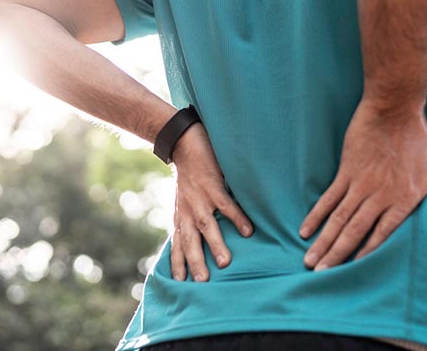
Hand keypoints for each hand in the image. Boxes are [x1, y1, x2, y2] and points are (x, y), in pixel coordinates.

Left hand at [169, 121, 252, 281]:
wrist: (183, 143)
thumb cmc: (188, 174)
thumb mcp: (184, 200)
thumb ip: (191, 218)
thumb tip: (201, 239)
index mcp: (182, 216)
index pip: (178, 244)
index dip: (178, 263)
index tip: (180, 284)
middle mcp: (188, 211)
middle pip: (190, 241)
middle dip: (195, 262)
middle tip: (203, 283)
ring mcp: (200, 199)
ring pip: (206, 226)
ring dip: (215, 245)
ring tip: (225, 263)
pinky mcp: (212, 185)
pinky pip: (225, 205)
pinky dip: (236, 218)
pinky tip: (248, 231)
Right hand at [300, 99, 426, 269]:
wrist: (394, 109)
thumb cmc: (420, 139)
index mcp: (404, 199)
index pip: (382, 234)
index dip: (367, 254)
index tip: (354, 272)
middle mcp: (380, 196)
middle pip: (355, 232)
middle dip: (337, 255)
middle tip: (322, 275)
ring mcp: (360, 184)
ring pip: (339, 219)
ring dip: (324, 242)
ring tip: (311, 261)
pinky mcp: (347, 171)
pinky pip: (329, 198)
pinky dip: (316, 215)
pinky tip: (305, 230)